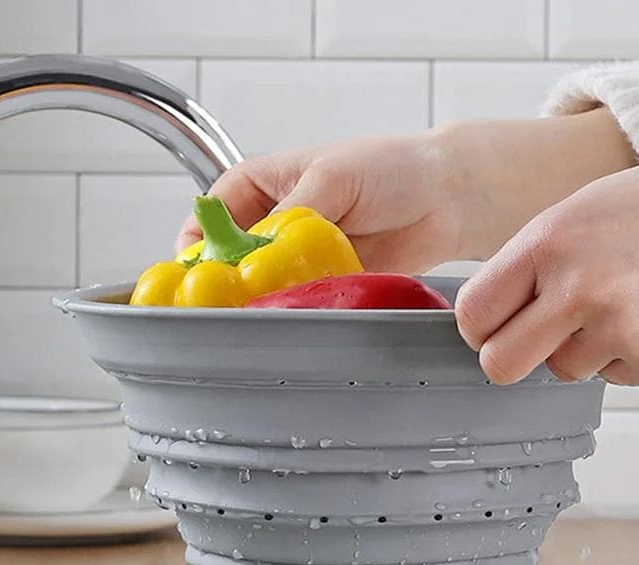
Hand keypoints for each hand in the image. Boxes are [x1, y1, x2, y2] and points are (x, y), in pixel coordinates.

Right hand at [176, 110, 636, 273]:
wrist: (445, 198)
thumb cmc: (389, 168)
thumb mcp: (331, 178)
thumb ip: (291, 215)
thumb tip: (257, 252)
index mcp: (259, 186)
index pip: (208, 218)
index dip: (195, 249)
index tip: (193, 276)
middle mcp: (273, 225)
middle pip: (231, 262)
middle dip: (226, 286)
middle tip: (227, 308)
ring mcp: (298, 259)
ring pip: (264, 288)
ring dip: (263, 304)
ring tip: (264, 317)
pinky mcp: (325, 286)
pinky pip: (300, 305)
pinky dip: (296, 315)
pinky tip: (297, 321)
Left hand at [455, 142, 638, 385]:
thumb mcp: (584, 210)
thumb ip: (534, 262)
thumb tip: (492, 317)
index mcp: (548, 242)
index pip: (474, 314)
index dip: (480, 327)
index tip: (494, 328)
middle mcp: (577, 288)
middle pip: (501, 366)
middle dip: (513, 359)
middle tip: (538, 342)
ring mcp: (620, 328)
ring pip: (564, 372)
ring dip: (585, 350)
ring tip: (628, 304)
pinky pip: (616, 378)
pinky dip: (631, 356)